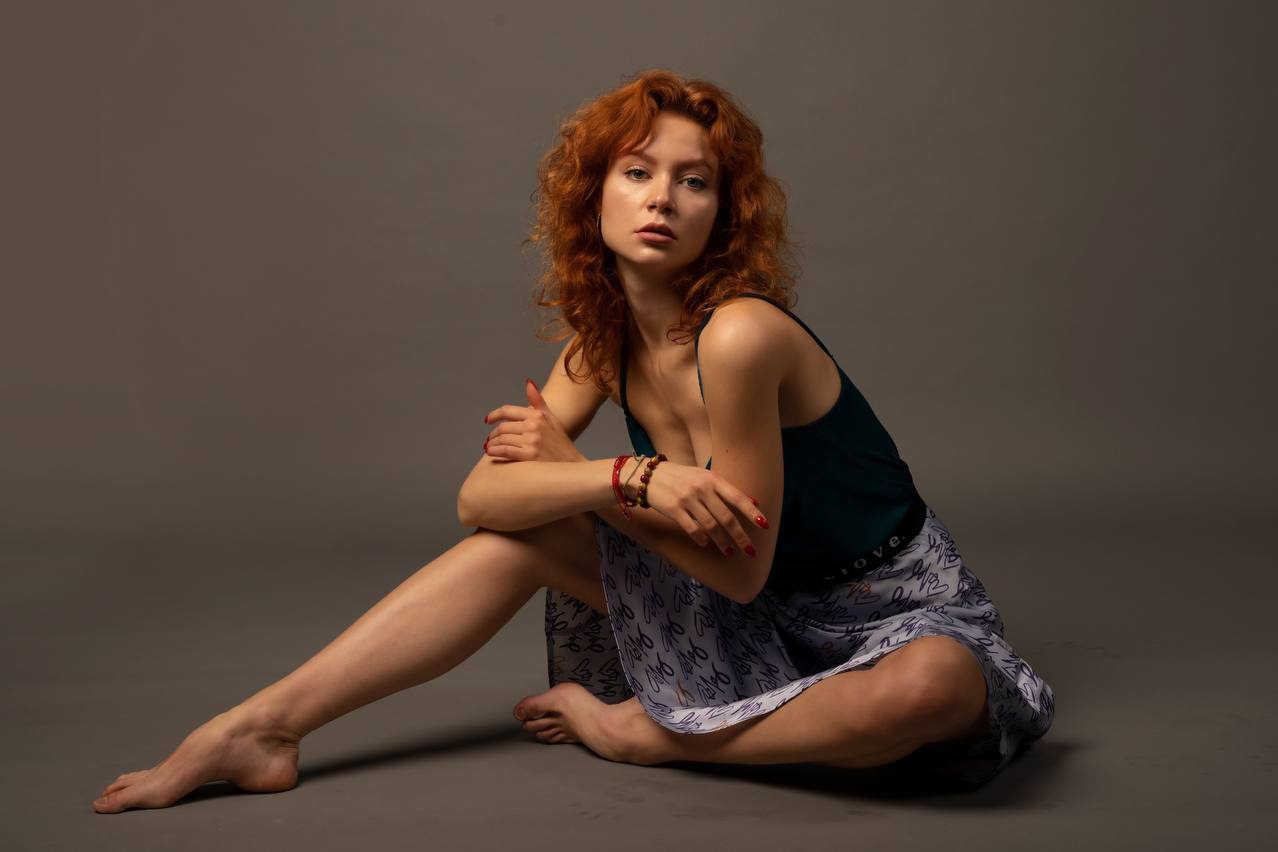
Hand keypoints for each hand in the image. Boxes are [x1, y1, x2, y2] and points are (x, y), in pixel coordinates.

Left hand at [482, 378, 586, 463]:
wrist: (572, 465)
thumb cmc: (560, 443)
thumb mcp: (552, 418)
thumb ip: (538, 401)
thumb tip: (528, 382)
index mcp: (537, 415)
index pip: (508, 410)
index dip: (494, 415)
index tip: (488, 420)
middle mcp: (534, 425)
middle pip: (503, 427)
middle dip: (493, 434)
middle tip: (489, 439)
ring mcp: (533, 440)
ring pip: (502, 439)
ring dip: (492, 444)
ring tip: (489, 447)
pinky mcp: (530, 455)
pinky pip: (506, 450)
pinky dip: (495, 451)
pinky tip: (490, 453)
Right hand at [636, 459, 766, 556]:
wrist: (648, 475)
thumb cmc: (680, 477)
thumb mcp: (703, 476)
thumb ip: (725, 489)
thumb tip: (753, 502)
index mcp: (712, 479)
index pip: (737, 497)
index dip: (752, 512)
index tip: (764, 526)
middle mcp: (702, 488)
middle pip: (726, 517)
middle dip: (740, 536)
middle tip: (750, 551)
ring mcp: (687, 499)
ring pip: (711, 526)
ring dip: (722, 542)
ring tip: (729, 551)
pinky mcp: (674, 509)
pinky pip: (692, 529)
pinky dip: (702, 539)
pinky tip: (707, 545)